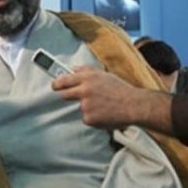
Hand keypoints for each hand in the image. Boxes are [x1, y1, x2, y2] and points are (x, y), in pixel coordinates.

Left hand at [52, 67, 171, 131]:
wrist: (133, 105)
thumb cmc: (121, 89)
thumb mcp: (104, 74)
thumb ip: (86, 70)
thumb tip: (73, 69)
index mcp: (87, 78)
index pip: (64, 80)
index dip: (57, 83)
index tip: (54, 85)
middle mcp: (84, 90)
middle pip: (65, 95)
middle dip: (68, 96)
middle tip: (80, 97)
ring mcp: (85, 105)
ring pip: (80, 107)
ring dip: (88, 108)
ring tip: (103, 106)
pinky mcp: (88, 118)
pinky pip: (87, 118)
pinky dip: (94, 118)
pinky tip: (105, 114)